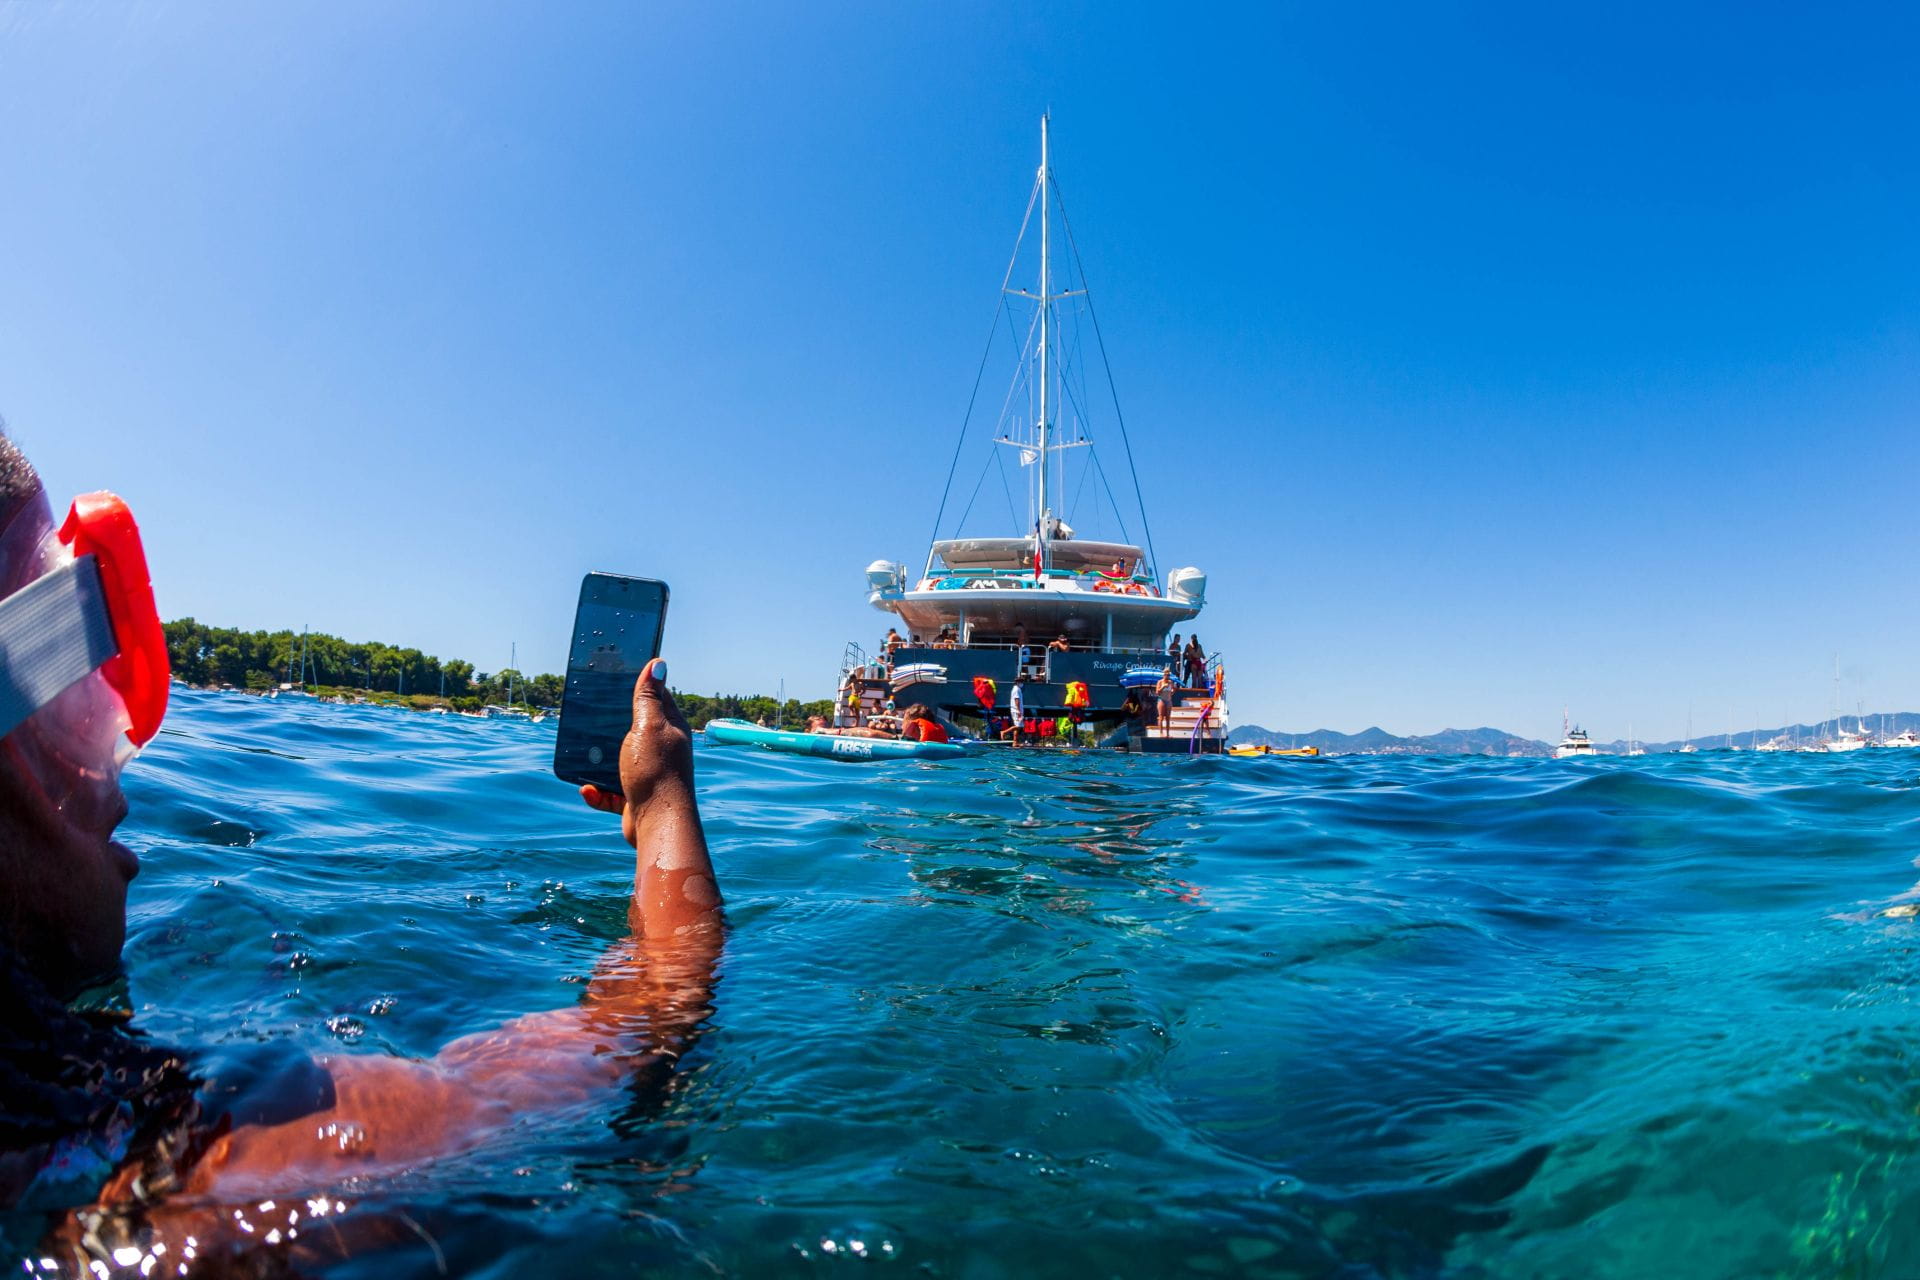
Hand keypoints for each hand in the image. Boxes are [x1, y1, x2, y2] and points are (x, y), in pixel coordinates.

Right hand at [578, 659, 695, 844]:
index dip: (640, 686)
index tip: (616, 677)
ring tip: (582, 756)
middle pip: (633, 730)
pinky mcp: (635, 797)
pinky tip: (587, 789)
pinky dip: (597, 791)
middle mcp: (662, 750)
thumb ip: (648, 697)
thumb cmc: (656, 771)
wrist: (658, 823)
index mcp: (670, 728)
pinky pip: (610, 791)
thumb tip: (659, 663)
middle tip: (589, 718)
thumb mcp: (648, 726)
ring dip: (599, 761)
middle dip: (611, 726)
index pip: (657, 698)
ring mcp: (648, 774)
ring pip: (619, 761)